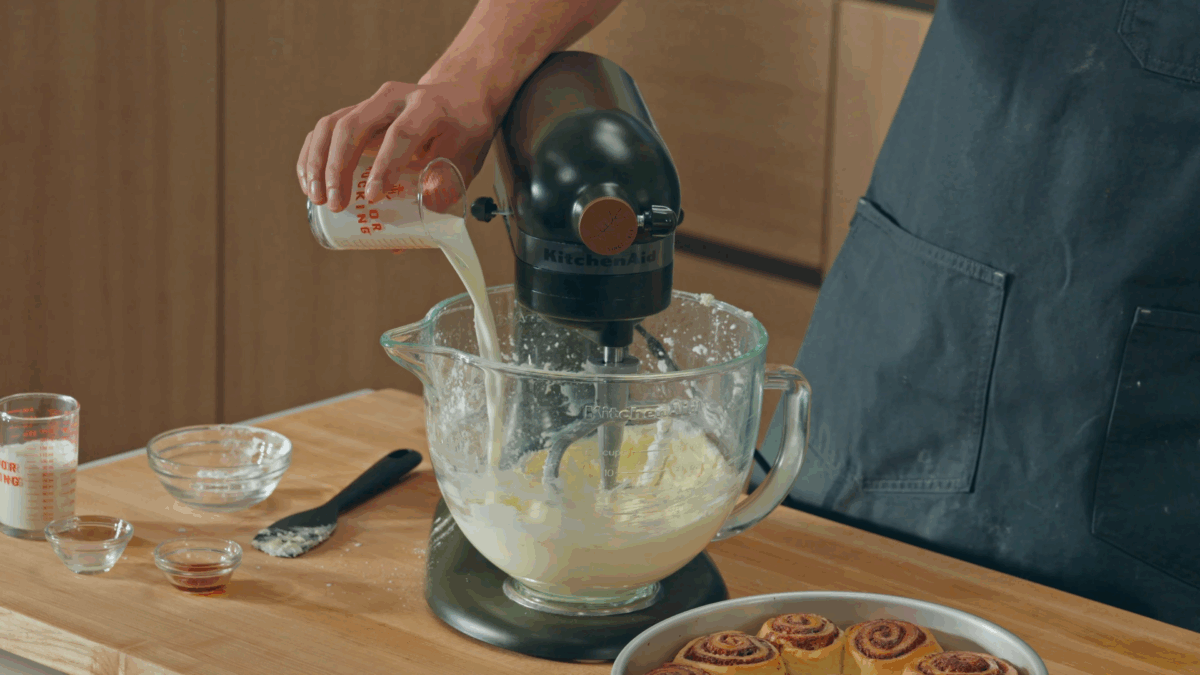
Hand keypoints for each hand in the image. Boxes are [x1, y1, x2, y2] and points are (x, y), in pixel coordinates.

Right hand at [297, 80, 495, 212]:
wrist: (459, 95)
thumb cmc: (463, 133)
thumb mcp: (465, 160)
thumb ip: (439, 195)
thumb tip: (400, 242)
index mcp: (429, 106)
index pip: (402, 133)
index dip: (385, 166)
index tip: (373, 198)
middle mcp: (395, 97)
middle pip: (355, 125)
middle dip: (339, 167)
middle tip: (335, 204)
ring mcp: (372, 101)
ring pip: (333, 125)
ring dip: (318, 163)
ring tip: (317, 198)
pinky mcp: (357, 110)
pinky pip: (325, 129)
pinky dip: (312, 155)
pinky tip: (309, 183)